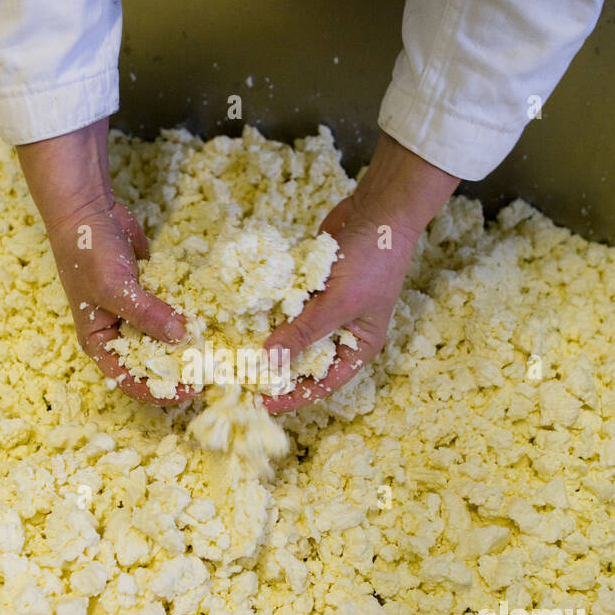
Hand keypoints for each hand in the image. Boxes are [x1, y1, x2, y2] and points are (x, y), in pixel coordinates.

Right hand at [16, 118, 195, 404]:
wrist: (88, 209)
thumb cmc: (88, 252)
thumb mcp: (114, 288)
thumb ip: (146, 314)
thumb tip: (181, 336)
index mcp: (99, 341)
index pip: (130, 380)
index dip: (161, 390)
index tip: (193, 389)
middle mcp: (118, 332)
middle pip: (152, 362)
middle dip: (179, 368)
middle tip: (213, 371)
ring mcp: (135, 312)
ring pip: (164, 338)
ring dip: (187, 344)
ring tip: (219, 349)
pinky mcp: (150, 293)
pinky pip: (172, 312)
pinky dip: (188, 315)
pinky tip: (213, 320)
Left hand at [262, 131, 460, 413]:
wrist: (379, 210)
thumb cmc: (372, 261)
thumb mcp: (338, 303)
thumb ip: (304, 333)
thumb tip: (269, 362)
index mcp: (358, 347)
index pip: (321, 384)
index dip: (291, 397)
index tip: (259, 404)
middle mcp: (341, 332)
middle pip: (303, 361)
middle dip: (275, 368)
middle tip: (239, 377)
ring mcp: (325, 308)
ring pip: (291, 332)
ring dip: (268, 338)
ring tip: (234, 351)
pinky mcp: (312, 287)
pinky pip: (287, 305)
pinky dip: (269, 309)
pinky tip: (244, 315)